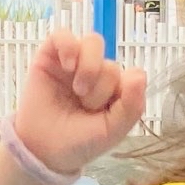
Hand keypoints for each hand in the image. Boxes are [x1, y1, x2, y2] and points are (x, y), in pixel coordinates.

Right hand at [13, 30, 146, 175]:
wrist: (44, 150)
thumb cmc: (79, 142)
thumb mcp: (113, 130)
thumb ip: (132, 106)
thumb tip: (140, 73)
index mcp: (115, 90)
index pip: (132, 75)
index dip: (123, 92)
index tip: (107, 112)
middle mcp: (96, 73)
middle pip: (111, 64)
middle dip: (100, 89)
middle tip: (85, 107)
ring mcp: (73, 62)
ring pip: (93, 42)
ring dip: (89, 67)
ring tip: (77, 89)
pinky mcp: (50, 56)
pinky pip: (62, 35)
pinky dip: (68, 46)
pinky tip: (68, 66)